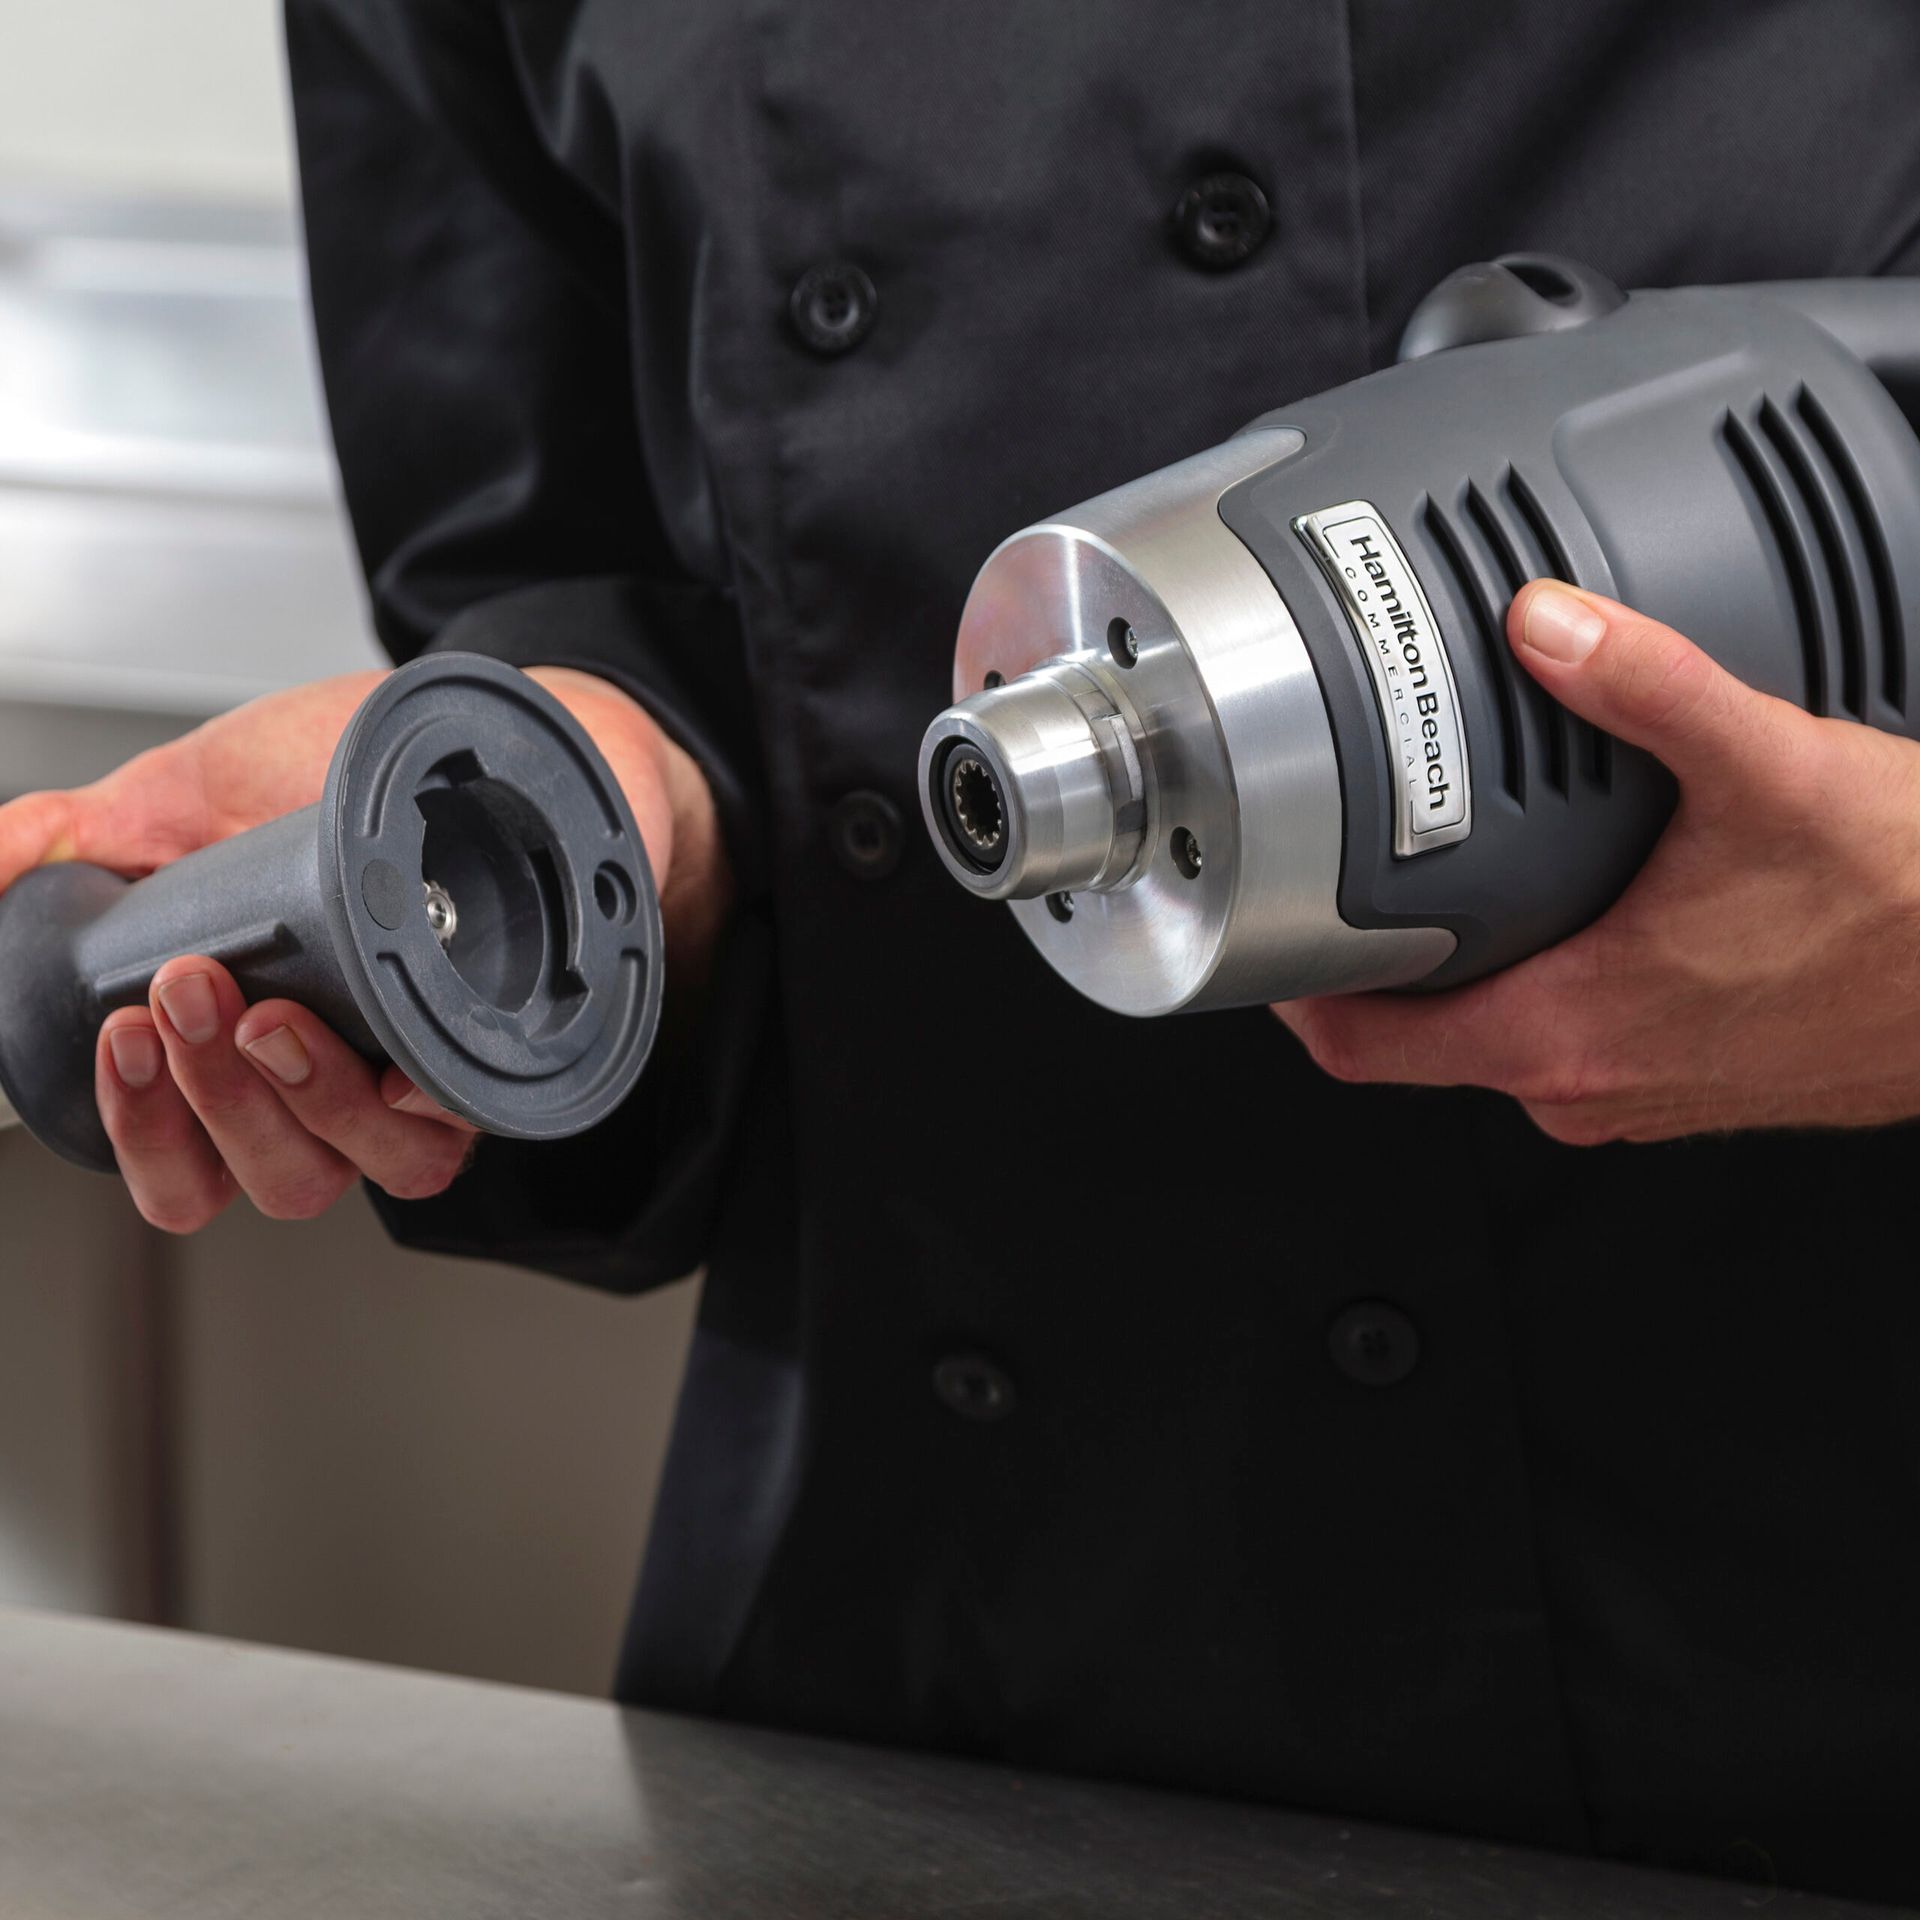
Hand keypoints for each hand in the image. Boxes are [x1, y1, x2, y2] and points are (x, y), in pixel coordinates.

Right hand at [0, 664, 722, 1229]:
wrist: (471, 736)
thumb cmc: (335, 780)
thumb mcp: (179, 801)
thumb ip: (67, 844)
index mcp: (255, 1066)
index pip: (188, 1173)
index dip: (146, 1134)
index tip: (123, 1035)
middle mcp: (346, 1094)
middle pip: (277, 1182)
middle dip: (215, 1101)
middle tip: (189, 992)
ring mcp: (429, 1077)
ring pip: (369, 1169)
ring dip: (301, 1101)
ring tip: (266, 1013)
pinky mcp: (504, 1049)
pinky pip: (464, 1118)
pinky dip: (414, 1094)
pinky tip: (379, 1042)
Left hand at [1273, 581, 1919, 1144]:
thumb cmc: (1915, 915)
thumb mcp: (1771, 772)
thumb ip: (1647, 686)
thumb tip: (1551, 621)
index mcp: (1569, 1032)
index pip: (1364, 1048)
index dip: (1295, 994)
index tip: (1265, 938)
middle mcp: (1589, 1086)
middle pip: (1416, 1045)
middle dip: (1373, 969)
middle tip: (1350, 886)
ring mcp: (1637, 1096)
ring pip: (1497, 1044)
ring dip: (1463, 976)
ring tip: (1453, 891)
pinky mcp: (1684, 1084)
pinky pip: (1573, 1042)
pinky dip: (1545, 986)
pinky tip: (1575, 917)